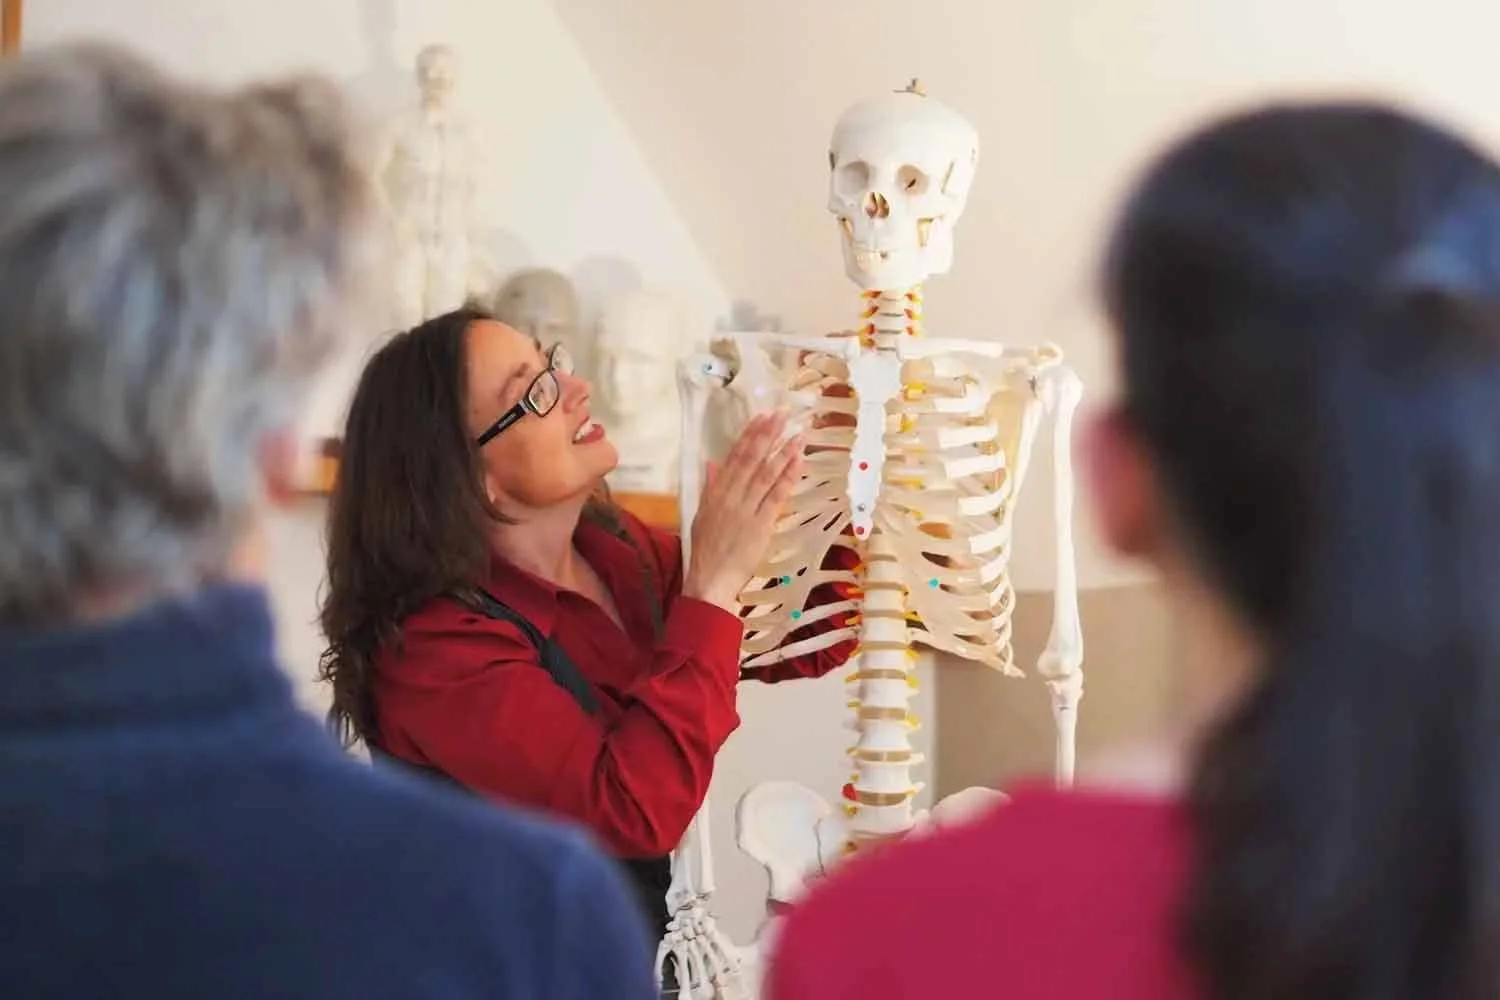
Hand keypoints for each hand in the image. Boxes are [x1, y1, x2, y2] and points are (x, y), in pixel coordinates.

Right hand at [683, 411, 804, 611]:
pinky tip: (798, 461)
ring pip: (766, 473)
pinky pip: (776, 495)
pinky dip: (788, 477)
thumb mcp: (701, 514)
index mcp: (715, 492)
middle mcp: (730, 496)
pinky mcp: (760, 524)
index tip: (761, 416)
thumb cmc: (706, 549)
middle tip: (782, 413)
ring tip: (798, 433)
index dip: (748, 435)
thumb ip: (709, 487)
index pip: (733, 456)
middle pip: (751, 459)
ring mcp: (746, 509)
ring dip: (783, 451)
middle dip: (768, 434)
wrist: (709, 578)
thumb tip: (712, 463)